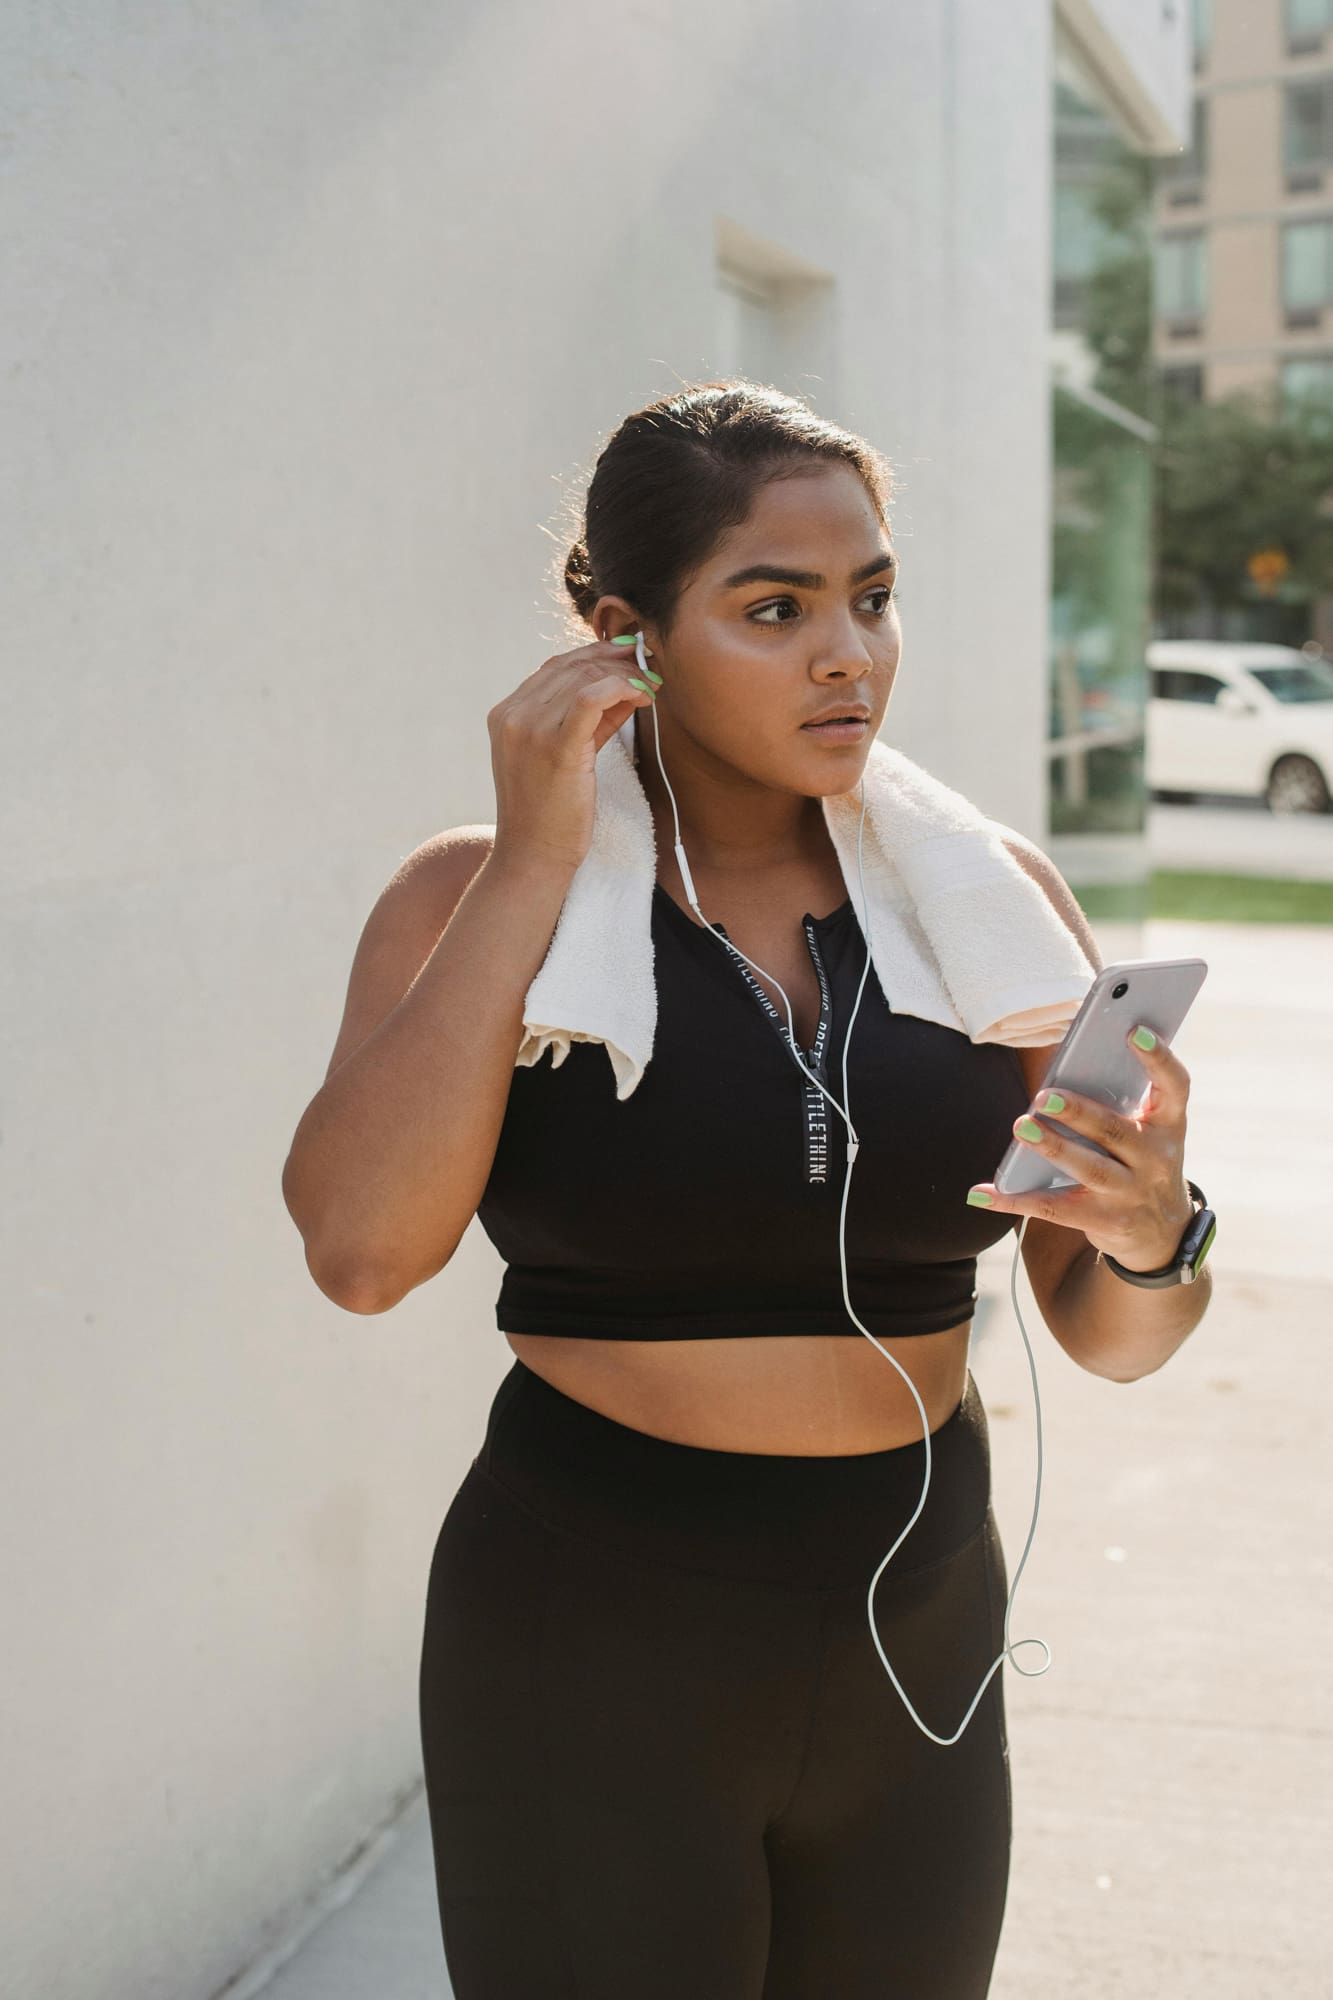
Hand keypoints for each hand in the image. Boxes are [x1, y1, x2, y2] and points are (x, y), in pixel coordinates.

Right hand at [487, 633, 660, 878]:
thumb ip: (590, 722)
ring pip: (585, 677)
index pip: (556, 667)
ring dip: (626, 676)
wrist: (532, 857)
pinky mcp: (555, 747)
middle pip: (572, 665)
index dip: (597, 656)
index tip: (630, 660)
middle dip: (616, 660)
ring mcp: (529, 729)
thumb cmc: (549, 815)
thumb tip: (626, 690)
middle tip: (650, 667)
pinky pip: (591, 697)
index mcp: (506, 714)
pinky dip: (622, 687)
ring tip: (652, 687)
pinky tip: (644, 697)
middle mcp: (513, 715)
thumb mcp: (563, 757)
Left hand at [966, 1026, 1195, 1272]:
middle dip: (1079, 1112)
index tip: (1133, 1030)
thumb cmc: (1141, 1161)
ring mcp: (1131, 1192)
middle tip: (1045, 1095)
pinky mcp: (1104, 1221)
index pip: (1174, 1086)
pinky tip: (981, 1193)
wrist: (1161, 1232)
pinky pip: (1053, 1208)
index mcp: (1168, 1124)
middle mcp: (1156, 1158)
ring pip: (1089, 1168)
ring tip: (1021, 1127)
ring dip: (1053, 1147)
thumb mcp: (1148, 1132)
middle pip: (1116, 1130)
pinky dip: (1013, 1200)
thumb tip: (1067, 1065)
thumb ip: (1120, 1101)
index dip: (1158, 1058)